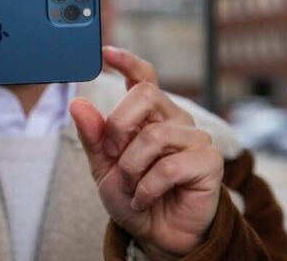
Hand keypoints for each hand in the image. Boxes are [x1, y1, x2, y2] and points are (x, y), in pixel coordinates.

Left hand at [70, 47, 222, 258]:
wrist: (155, 234)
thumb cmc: (133, 195)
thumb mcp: (104, 166)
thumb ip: (93, 136)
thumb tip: (77, 104)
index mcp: (150, 115)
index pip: (144, 78)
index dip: (127, 62)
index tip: (105, 53)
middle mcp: (175, 119)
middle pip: (146, 96)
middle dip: (120, 128)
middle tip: (115, 156)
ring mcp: (195, 139)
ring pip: (154, 136)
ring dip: (132, 168)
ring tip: (132, 186)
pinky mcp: (209, 162)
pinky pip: (169, 166)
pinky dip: (147, 187)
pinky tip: (145, 197)